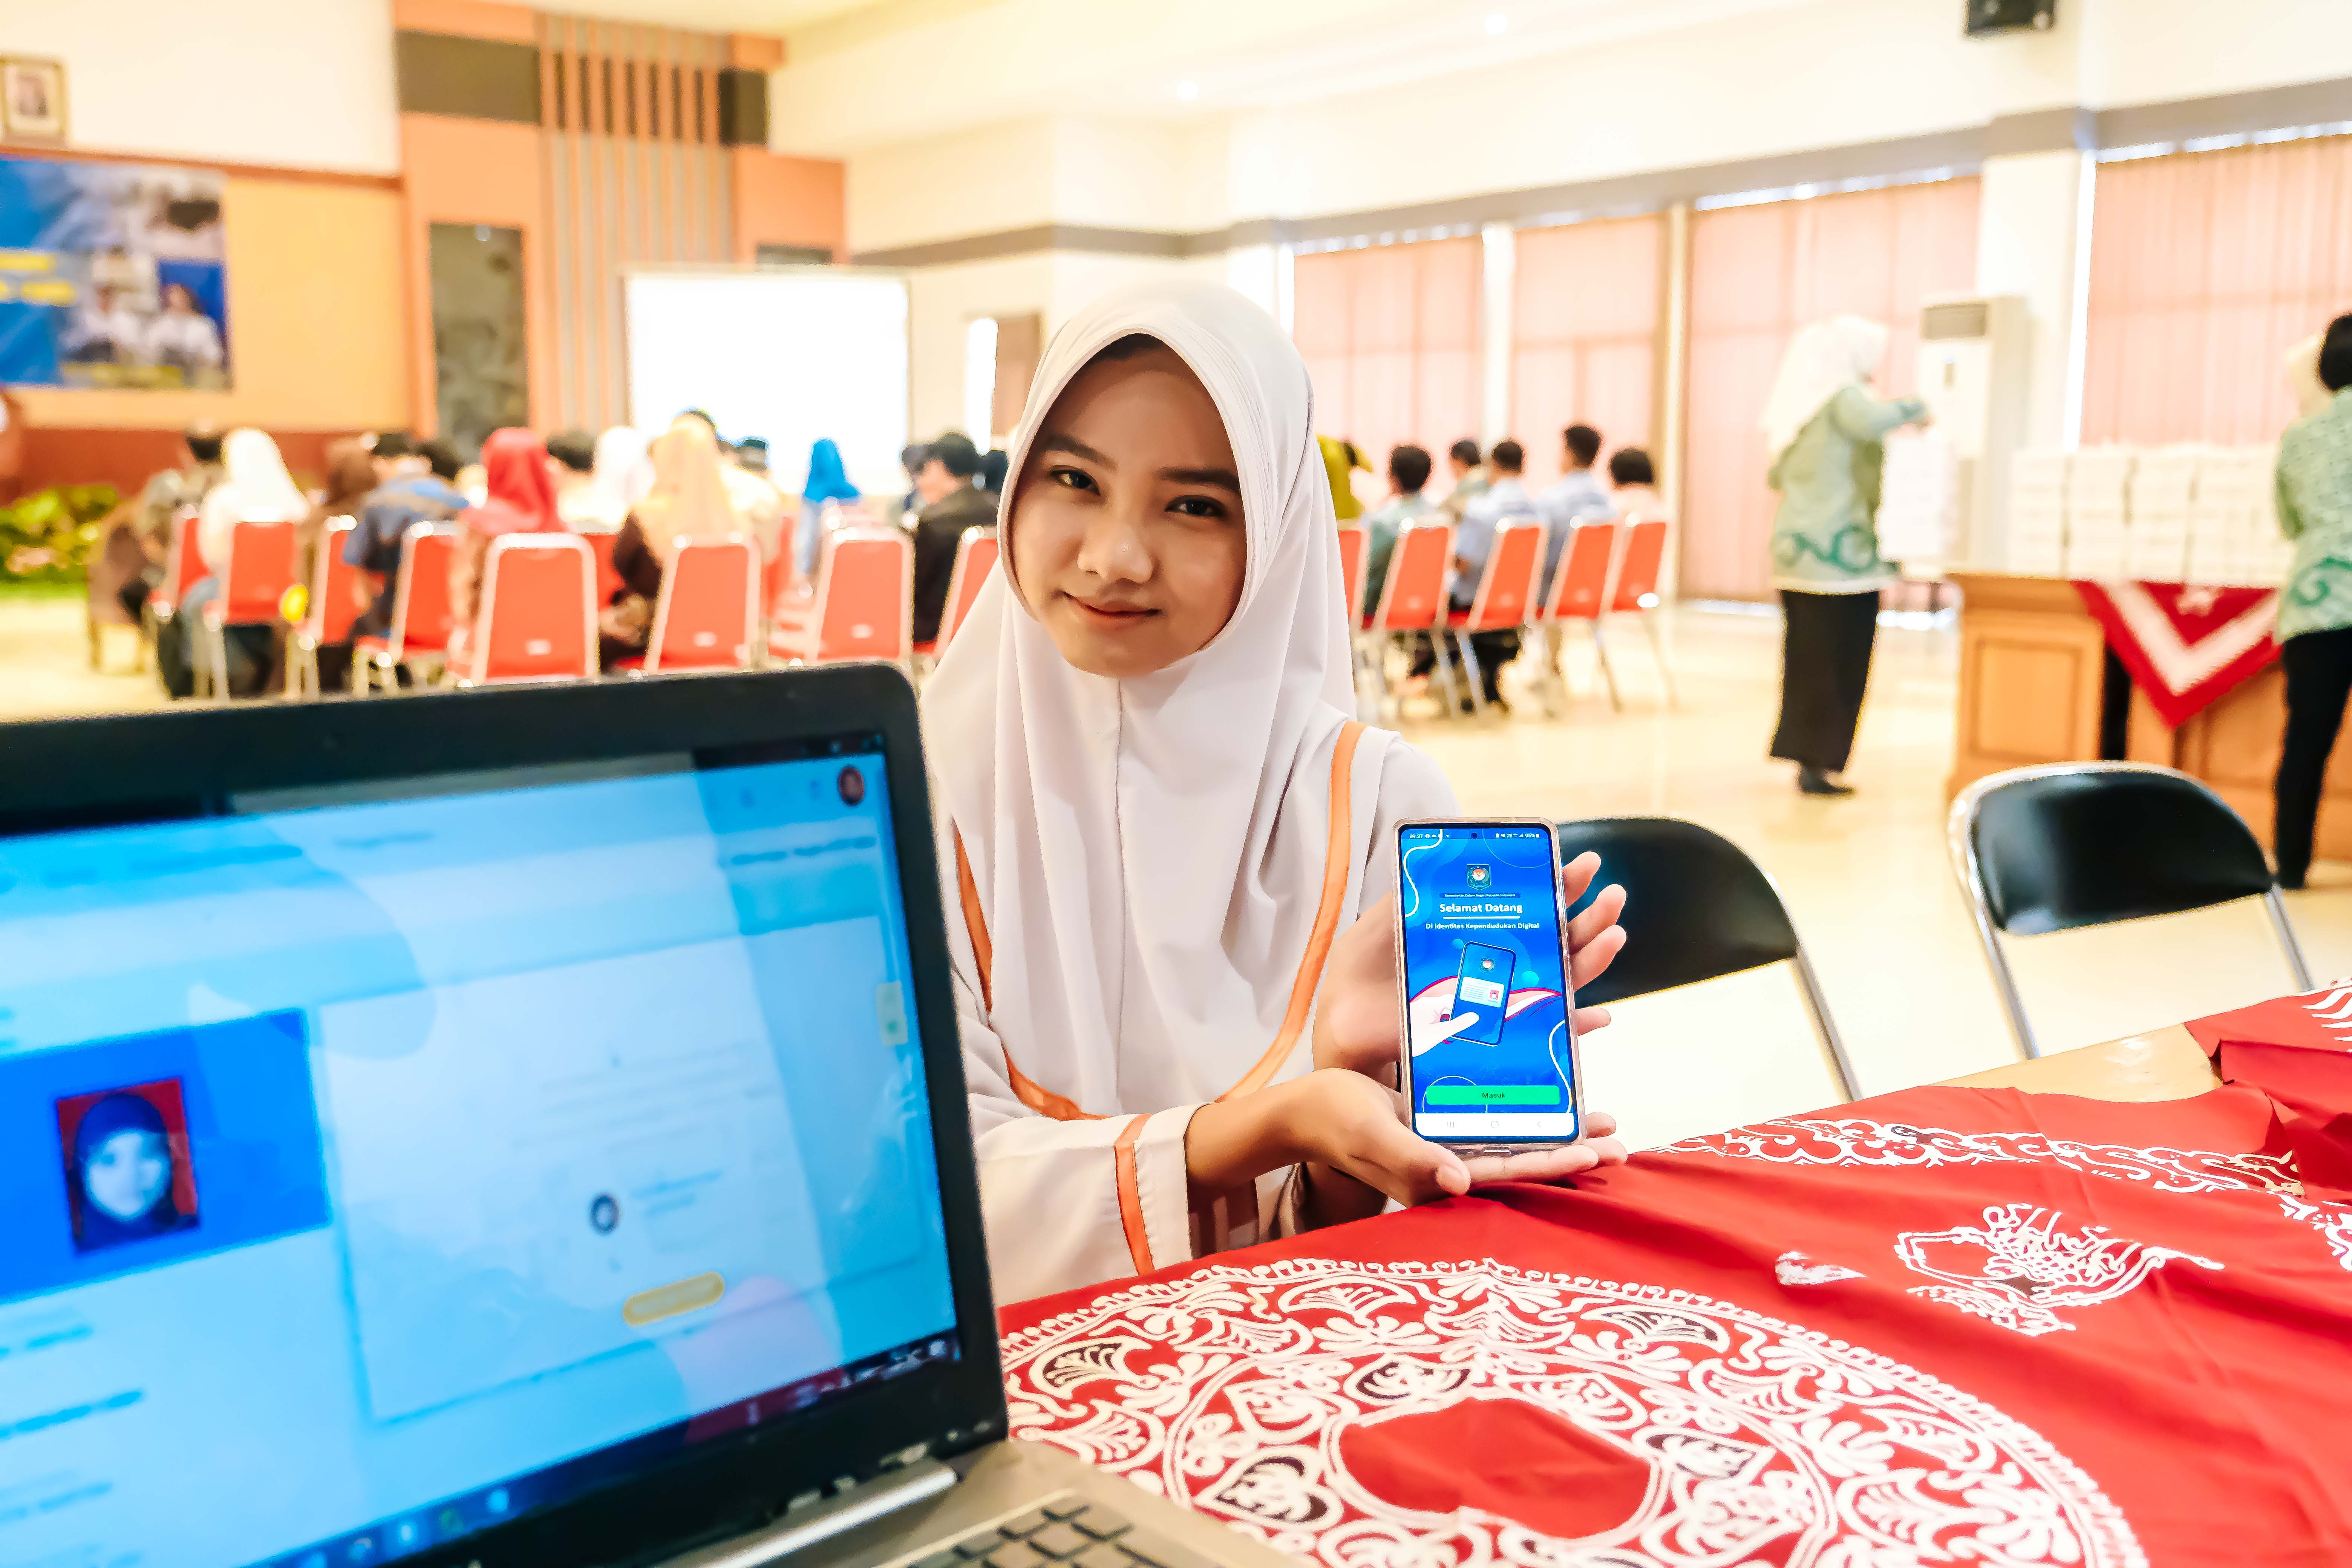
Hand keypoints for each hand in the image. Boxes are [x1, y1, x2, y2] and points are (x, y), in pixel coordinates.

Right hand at [1185, 1072, 1627, 1227]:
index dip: (1554, 1161)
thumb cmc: (1331, 1121)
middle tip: (1618, 1139)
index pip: (1509, 1172)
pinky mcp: (1439, 1122)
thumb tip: (1457, 1180)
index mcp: (1438, 1176)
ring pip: (1513, 1137)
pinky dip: (1522, 1103)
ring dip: (1555, 1127)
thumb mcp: (1369, 1135)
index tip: (1596, 1150)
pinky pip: (1491, 1115)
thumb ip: (1409, 1161)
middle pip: (1522, 1158)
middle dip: (1570, 1149)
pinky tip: (1548, 1087)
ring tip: (1600, 1117)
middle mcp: (1450, 1164)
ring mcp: (1446, 1143)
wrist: (1301, 1110)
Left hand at [1312, 851, 1626, 1081]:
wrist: (1341, 1022)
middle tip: (1612, 895)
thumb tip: (1453, 857)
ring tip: (1613, 934)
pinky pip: (1541, 1033)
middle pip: (1559, 942)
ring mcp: (1498, 1001)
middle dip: (1591, 918)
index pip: (1533, 908)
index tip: (1584, 864)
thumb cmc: (1363, 973)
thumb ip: (1417, 890)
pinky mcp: (1489, 1036)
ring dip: (1592, 958)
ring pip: (1561, 981)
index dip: (1562, 887)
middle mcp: (1498, 967)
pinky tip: (1597, 1016)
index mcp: (1479, 935)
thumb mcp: (1386, 918)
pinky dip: (1572, 1027)